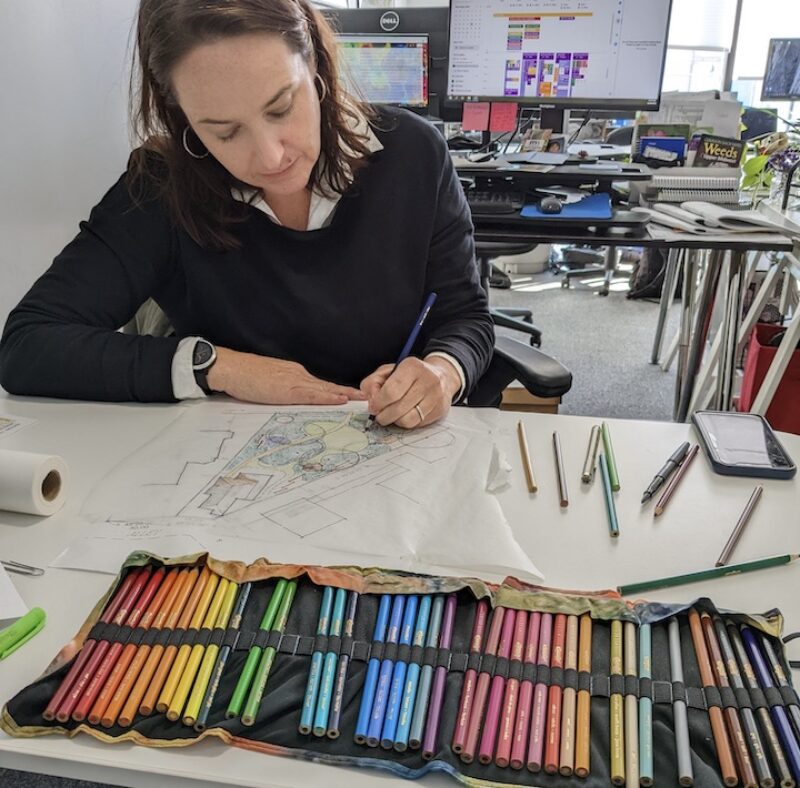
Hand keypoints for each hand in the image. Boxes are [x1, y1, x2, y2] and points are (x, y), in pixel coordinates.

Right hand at [208, 347, 364, 404]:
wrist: (230, 368)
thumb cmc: (244, 376)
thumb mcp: (269, 382)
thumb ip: (283, 388)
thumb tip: (292, 398)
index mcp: (295, 374)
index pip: (321, 385)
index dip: (338, 392)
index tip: (353, 397)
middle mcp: (299, 375)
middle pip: (328, 386)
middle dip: (349, 393)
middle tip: (368, 398)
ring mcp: (294, 381)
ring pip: (325, 390)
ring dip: (345, 396)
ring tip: (363, 400)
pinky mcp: (287, 389)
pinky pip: (312, 395)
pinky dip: (328, 398)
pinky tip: (340, 401)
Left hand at [360, 356, 461, 428]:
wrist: (441, 376)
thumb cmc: (409, 375)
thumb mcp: (388, 371)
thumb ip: (372, 382)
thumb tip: (368, 398)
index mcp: (412, 367)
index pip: (391, 391)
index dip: (378, 403)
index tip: (373, 407)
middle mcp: (428, 380)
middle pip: (398, 408)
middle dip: (383, 415)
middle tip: (379, 414)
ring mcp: (436, 397)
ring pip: (408, 420)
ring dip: (395, 421)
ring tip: (392, 415)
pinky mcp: (440, 410)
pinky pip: (417, 424)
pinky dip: (407, 422)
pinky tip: (406, 414)